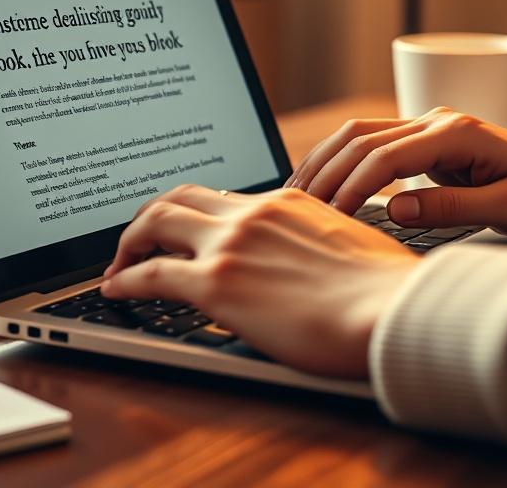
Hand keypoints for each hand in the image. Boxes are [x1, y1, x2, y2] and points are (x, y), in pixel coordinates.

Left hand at [101, 185, 418, 377]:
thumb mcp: (348, 245)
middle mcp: (253, 212)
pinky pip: (152, 273)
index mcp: (286, 201)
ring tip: (117, 264)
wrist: (391, 309)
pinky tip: (115, 289)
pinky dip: (125, 279)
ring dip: (129, 243)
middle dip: (149, 216)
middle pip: (179, 197)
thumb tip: (306, 263)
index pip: (221, 196)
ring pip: (157, 223)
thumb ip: (314, 243)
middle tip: (136, 239)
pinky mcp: (217, 283)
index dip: (191, 211)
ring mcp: (232, 244)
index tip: (179, 227)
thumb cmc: (385, 290)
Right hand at [286, 107, 506, 240]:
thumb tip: (392, 209)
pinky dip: (343, 161)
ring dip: (326, 161)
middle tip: (291, 208)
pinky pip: (374, 145)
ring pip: (360, 135)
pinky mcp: (431, 144)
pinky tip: (325, 183)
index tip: (326, 220)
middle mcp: (439, 122)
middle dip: (322, 171)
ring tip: (295, 194)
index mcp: (457, 133)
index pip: (384, 157)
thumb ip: (452, 207)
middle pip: (360, 138)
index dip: (350, 188)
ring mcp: (433, 129)